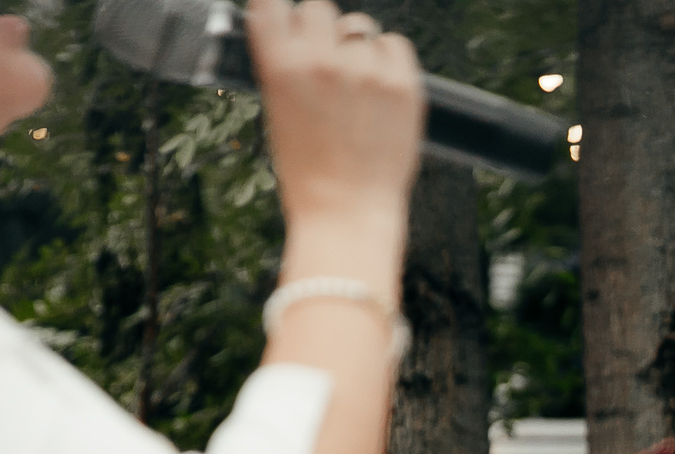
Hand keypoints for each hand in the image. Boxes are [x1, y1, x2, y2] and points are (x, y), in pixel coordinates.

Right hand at [248, 0, 426, 226]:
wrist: (347, 212)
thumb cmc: (309, 174)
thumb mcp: (278, 113)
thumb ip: (284, 67)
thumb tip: (291, 35)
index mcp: (282, 68)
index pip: (271, 4)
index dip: (279, 10)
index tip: (284, 18)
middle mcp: (323, 62)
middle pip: (319, 7)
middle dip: (319, 28)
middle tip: (324, 58)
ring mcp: (366, 72)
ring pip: (359, 27)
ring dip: (355, 48)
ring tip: (355, 85)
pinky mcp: (403, 85)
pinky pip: (395, 44)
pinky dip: (387, 58)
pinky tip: (379, 86)